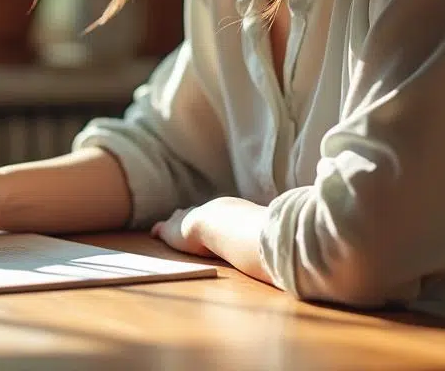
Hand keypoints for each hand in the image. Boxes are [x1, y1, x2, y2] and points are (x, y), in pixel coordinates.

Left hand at [151, 197, 273, 283]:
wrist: (218, 224)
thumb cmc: (240, 227)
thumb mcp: (255, 227)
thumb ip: (266, 231)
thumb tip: (290, 233)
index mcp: (220, 212)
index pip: (213, 213)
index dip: (210, 216)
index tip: (209, 217)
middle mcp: (201, 213)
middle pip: (191, 211)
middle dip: (187, 214)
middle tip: (183, 215)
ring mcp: (184, 221)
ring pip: (176, 219)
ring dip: (173, 223)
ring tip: (166, 225)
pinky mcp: (171, 231)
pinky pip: (162, 230)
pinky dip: (159, 231)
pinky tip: (154, 233)